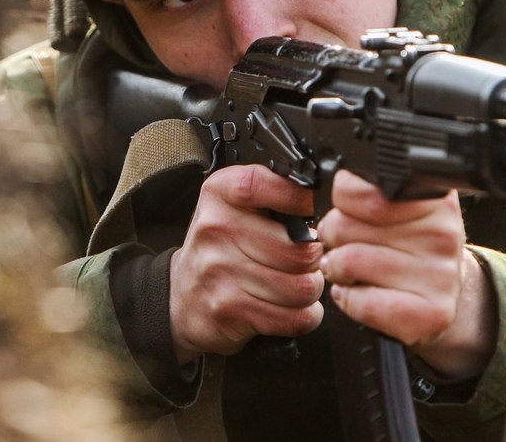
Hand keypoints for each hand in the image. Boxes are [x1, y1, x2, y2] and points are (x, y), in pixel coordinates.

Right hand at [169, 165, 324, 363]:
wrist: (181, 297)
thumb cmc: (220, 248)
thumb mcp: (233, 206)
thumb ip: (272, 195)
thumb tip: (324, 202)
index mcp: (220, 193)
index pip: (275, 187)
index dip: (303, 202)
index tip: (311, 212)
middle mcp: (217, 228)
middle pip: (301, 250)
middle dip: (315, 260)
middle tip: (306, 260)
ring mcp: (221, 270)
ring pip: (303, 288)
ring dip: (310, 290)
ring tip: (297, 284)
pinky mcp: (230, 309)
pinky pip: (295, 318)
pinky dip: (304, 316)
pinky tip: (289, 308)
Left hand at [316, 170, 496, 378]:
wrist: (440, 297)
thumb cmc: (408, 248)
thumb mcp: (396, 208)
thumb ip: (367, 189)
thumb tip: (336, 185)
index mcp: (432, 197)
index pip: (358, 189)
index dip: (342, 203)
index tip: (348, 211)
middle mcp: (442, 232)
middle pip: (345, 225)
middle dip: (334, 236)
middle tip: (346, 244)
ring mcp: (440, 275)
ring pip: (350, 261)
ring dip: (337, 269)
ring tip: (350, 270)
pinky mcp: (431, 315)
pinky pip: (362, 303)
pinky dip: (349, 300)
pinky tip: (360, 294)